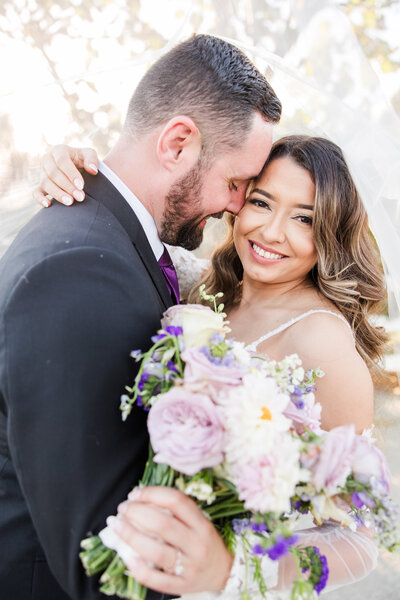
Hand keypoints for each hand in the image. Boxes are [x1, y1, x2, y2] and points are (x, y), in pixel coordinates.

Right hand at [33, 145, 98, 207]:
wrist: (76, 167)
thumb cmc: (83, 160)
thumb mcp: (89, 155)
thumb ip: (92, 159)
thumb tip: (93, 170)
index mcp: (59, 151)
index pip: (62, 161)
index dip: (71, 174)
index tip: (81, 185)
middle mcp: (47, 160)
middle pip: (54, 174)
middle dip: (67, 187)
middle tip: (80, 197)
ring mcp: (42, 173)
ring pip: (46, 183)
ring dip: (57, 194)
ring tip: (70, 202)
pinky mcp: (40, 185)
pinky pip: (36, 192)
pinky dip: (40, 198)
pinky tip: (48, 205)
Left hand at [108, 486, 233, 596]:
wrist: (223, 572)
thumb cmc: (203, 541)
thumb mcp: (198, 522)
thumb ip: (175, 512)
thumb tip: (139, 500)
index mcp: (201, 524)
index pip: (176, 501)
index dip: (152, 494)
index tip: (134, 494)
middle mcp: (197, 544)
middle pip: (163, 525)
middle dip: (137, 513)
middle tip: (123, 509)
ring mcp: (190, 567)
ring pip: (156, 552)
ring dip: (131, 536)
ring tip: (117, 526)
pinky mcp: (182, 586)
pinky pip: (156, 579)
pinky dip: (139, 568)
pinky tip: (127, 557)